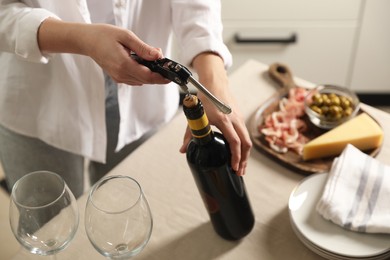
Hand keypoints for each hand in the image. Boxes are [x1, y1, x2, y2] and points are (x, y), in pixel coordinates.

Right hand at [38, 18, 168, 84]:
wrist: (87, 41)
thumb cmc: (104, 35)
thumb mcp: (126, 37)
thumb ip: (143, 48)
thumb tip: (158, 56)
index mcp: (123, 65)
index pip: (148, 76)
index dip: (161, 77)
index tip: (171, 76)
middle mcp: (121, 74)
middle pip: (146, 80)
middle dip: (158, 74)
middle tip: (166, 65)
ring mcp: (119, 78)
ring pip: (141, 81)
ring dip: (150, 74)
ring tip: (154, 61)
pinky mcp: (117, 77)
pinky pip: (135, 79)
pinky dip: (142, 74)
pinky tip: (144, 64)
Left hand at [179, 53, 251, 175]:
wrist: (215, 83)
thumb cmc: (205, 99)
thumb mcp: (195, 117)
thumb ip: (189, 135)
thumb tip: (182, 151)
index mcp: (224, 121)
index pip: (234, 142)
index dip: (236, 156)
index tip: (234, 167)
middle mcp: (235, 120)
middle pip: (246, 144)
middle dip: (244, 160)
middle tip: (239, 172)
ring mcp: (239, 118)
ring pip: (247, 139)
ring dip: (245, 154)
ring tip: (241, 166)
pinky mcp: (240, 117)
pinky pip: (245, 134)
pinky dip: (244, 146)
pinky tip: (239, 153)